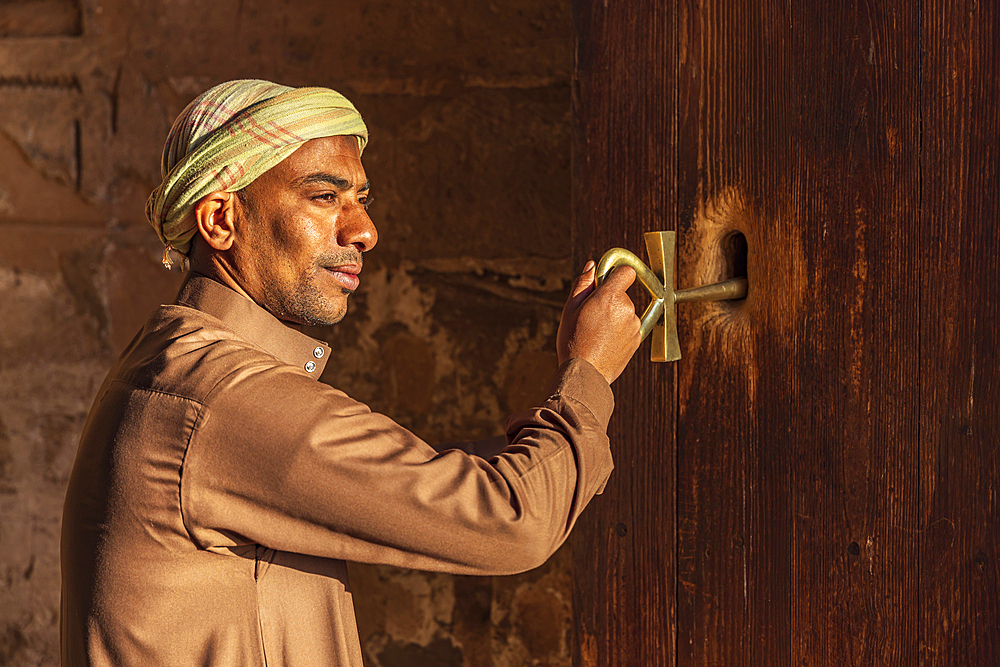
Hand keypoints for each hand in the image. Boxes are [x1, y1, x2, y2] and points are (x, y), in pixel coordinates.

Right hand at [556, 261, 641, 383]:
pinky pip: (629, 327)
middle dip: (608, 300)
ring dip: (614, 317)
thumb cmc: (573, 341)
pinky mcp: (637, 339)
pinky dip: (619, 331)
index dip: (617, 273)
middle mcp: (626, 309)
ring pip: (625, 312)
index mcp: (609, 297)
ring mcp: (634, 325)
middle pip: (622, 294)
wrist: (585, 373)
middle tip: (590, 316)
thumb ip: (583, 284)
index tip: (608, 279)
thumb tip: (592, 266)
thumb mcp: (570, 309)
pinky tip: (604, 341)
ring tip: (596, 332)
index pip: (626, 271)